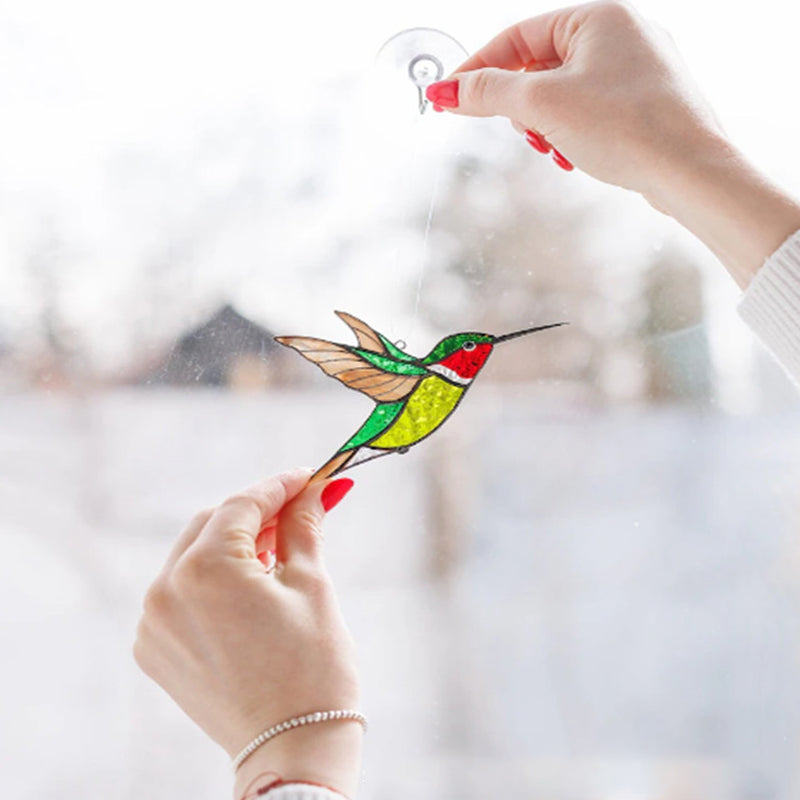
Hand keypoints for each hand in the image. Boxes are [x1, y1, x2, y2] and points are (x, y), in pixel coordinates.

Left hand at [133, 470, 361, 798]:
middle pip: (211, 524)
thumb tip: (315, 489)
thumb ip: (304, 525)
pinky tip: (250, 585)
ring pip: (193, 556)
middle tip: (299, 509)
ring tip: (278, 547)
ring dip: (232, 543)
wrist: (294, 749)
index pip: (243, 504)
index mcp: (205, 570)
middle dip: (256, 512)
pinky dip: (212, 579)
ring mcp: (153, 623)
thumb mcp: (312, 583)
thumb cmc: (313, 667)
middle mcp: (165, 591)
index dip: (280, 485)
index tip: (309, 477)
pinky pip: (181, 593)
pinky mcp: (154, 649)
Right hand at [427, 1, 799, 286]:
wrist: (690, 171)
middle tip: (525, 134)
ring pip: (565, 91)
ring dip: (546, 124)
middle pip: (539, 65)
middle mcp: (622, 32)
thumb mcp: (543, 105)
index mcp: (598, 16)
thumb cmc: (626, 128)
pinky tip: (576, 154)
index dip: (477, 70)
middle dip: (522, 106)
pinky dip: (573, 131)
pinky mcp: (646, 100)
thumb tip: (446, 91)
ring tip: (555, 149)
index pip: (516, 37)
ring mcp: (638, 67)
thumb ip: (489, 93)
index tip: (447, 99)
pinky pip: (591, 108)